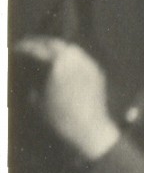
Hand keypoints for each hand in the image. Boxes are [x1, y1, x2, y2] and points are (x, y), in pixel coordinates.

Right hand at [13, 36, 120, 160]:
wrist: (91, 129)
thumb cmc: (61, 117)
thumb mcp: (38, 100)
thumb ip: (33, 81)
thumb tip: (30, 74)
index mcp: (58, 63)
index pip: (37, 48)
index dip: (25, 47)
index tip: (16, 48)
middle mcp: (75, 60)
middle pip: (54, 43)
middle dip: (40, 43)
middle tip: (29, 46)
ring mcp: (89, 65)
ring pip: (70, 49)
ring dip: (57, 48)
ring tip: (46, 53)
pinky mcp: (98, 72)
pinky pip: (82, 58)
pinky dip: (71, 57)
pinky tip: (63, 63)